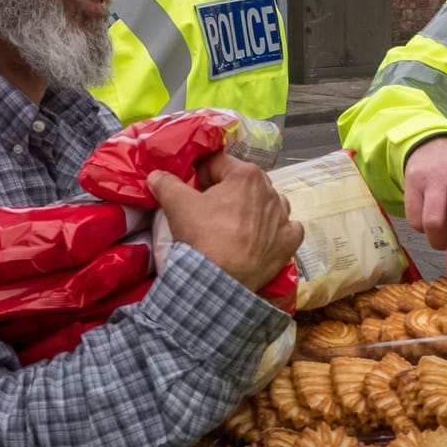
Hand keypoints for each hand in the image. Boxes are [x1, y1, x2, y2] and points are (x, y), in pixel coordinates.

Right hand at [149, 155, 302, 291]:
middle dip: (226, 192)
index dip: (201, 176)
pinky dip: (274, 231)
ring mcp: (284, 217)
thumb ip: (167, 183)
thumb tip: (157, 175)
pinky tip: (261, 238)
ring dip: (252, 209)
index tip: (191, 191)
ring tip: (232, 226)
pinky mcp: (290, 241)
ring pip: (267, 204)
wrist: (220, 282)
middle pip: (243, 183)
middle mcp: (271, 191)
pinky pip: (286, 228)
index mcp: (246, 175)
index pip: (218, 164)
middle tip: (208, 211)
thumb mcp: (177, 205)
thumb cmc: (202, 237)